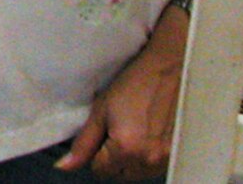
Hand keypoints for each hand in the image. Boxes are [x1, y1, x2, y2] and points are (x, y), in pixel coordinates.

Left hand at [57, 9, 186, 177]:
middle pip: (119, 174)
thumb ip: (83, 142)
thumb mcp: (102, 110)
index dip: (96, 150)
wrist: (168, 69)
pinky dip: (148, 155)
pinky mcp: (177, 155)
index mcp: (126, 149)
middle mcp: (148, 160)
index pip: (99, 169)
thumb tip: (65, 166)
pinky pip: (154, 166)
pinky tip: (149, 133)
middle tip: (119, 129)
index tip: (104, 130)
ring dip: (132, 159)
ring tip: (136, 129)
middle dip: (114, 158)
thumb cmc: (136, 84)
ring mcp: (165, 159)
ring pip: (137, 173)